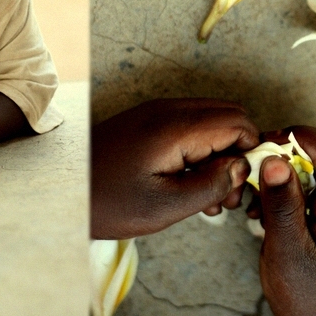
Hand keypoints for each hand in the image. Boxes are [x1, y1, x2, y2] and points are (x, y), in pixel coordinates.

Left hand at [91, 98, 259, 238]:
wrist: (64, 192)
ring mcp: (156, 112)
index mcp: (174, 126)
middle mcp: (167, 109)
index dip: (251, 152)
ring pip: (211, 120)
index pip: (238, 123)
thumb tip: (243, 167)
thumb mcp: (166, 205)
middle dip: (239, 152)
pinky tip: (190, 182)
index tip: (245, 186)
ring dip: (221, 153)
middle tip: (228, 194)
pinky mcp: (148, 121)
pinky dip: (201, 149)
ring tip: (209, 196)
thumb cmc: (110, 202)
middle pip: (229, 115)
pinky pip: (190, 125)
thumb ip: (212, 185)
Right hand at [254, 127, 315, 315]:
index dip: (304, 139)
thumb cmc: (304, 295)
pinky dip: (293, 179)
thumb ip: (282, 205)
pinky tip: (270, 201)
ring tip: (261, 186)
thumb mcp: (286, 252)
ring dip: (290, 163)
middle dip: (293, 147)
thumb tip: (275, 159)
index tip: (267, 141)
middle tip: (257, 159)